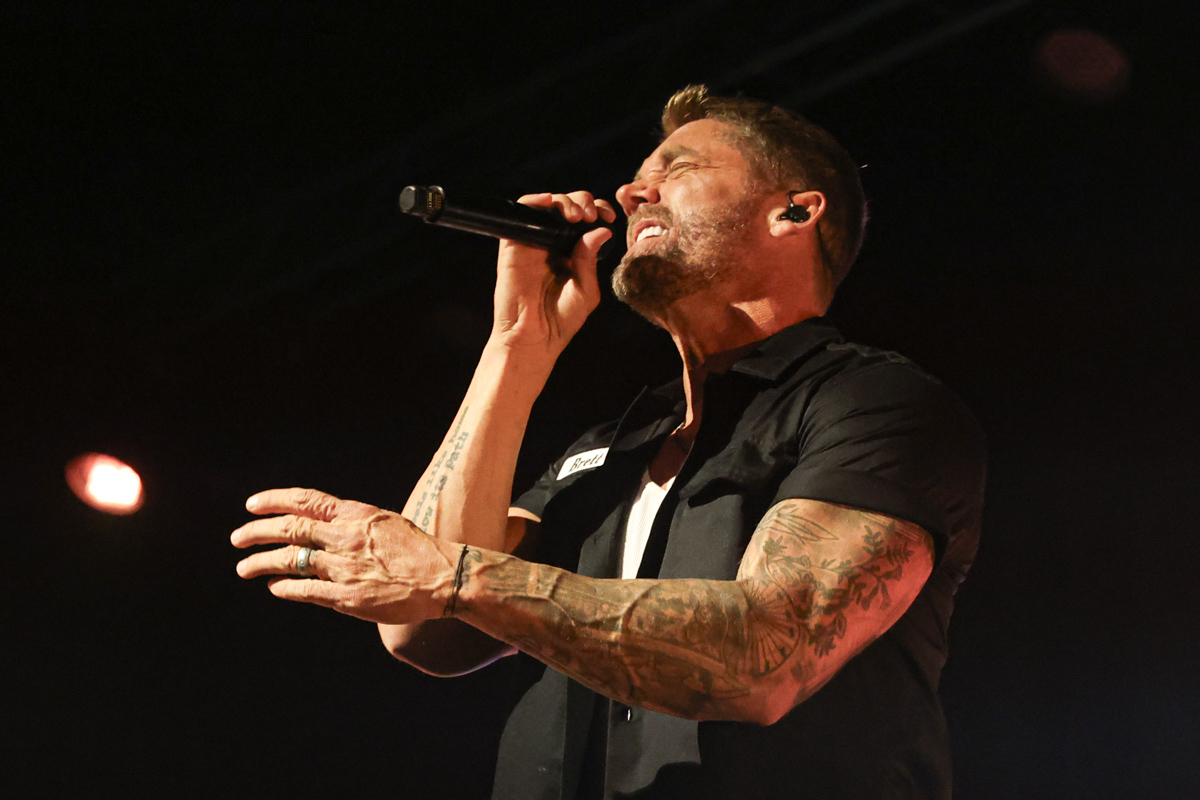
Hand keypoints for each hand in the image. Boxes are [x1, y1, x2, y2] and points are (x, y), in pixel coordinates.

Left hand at [231, 487, 457, 624]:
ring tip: (243, 567)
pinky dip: (286, 588)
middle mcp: (345, 537)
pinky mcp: (347, 597)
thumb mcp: (386, 523)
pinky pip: (306, 591)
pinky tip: (274, 587)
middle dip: (257, 532)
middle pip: (291, 529)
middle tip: (237, 537)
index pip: (306, 500)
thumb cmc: (419, 550)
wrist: (443, 577)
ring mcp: (344, 567)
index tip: (252, 505)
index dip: (274, 501)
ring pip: (290, 560)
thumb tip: (329, 525)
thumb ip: (355, 524)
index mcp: (356, 515)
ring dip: (261, 562)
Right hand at [492, 191, 616, 352]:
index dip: (599, 210)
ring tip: (576, 216)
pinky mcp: (514, 245)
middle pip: (568, 206)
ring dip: (563, 200)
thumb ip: (590, 260)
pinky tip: (549, 201)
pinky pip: (520, 212)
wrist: (533, 338)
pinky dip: (534, 200)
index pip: (587, 221)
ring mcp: (533, 242)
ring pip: (546, 204)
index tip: (608, 216)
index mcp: (573, 252)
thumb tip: (601, 230)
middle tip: (590, 215)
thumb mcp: (586, 290)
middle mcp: (553, 244)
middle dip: (583, 202)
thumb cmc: (561, 320)